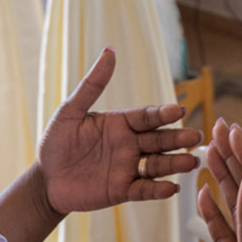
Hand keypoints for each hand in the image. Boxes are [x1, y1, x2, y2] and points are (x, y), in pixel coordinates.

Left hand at [37, 48, 201, 215]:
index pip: (147, 116)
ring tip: (191, 163)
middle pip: (159, 140)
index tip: (179, 111)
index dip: (163, 114)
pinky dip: (158, 190)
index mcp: (120, 123)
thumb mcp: (71, 111)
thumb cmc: (56, 142)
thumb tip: (109, 52)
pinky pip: (143, 189)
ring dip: (175, 164)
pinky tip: (171, 188)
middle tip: (196, 137)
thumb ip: (93, 85)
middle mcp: (129, 144)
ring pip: (157, 165)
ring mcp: (127, 168)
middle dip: (178, 139)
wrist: (45, 179)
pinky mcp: (121, 190)